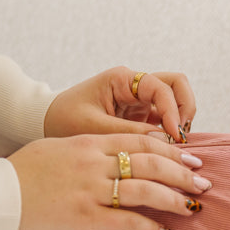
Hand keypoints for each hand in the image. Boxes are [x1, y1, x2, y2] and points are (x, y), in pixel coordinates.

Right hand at [7, 133, 210, 229]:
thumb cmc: (19, 173)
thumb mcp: (56, 149)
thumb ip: (87, 150)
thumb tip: (112, 155)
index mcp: (89, 143)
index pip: (142, 141)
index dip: (171, 151)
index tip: (191, 158)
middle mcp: (95, 163)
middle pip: (152, 163)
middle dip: (182, 173)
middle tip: (203, 182)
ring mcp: (90, 191)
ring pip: (146, 191)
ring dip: (175, 199)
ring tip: (193, 207)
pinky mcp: (83, 219)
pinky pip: (126, 222)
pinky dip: (149, 228)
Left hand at [44, 67, 195, 142]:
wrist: (44, 124)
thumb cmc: (63, 120)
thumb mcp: (94, 128)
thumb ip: (129, 134)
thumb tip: (165, 141)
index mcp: (122, 79)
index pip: (163, 87)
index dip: (173, 111)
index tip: (175, 136)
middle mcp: (135, 85)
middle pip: (177, 85)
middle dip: (185, 108)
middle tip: (182, 136)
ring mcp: (139, 100)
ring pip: (175, 100)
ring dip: (180, 120)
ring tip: (176, 145)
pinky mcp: (139, 116)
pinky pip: (165, 119)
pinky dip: (170, 132)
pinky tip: (168, 151)